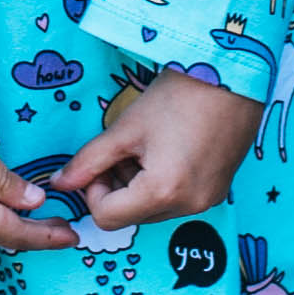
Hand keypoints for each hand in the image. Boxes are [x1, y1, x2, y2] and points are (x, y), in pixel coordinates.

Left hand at [56, 70, 265, 240]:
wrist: (235, 77)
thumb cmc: (179, 95)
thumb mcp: (126, 128)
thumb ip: (89, 160)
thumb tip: (59, 184)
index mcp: (162, 192)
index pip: (107, 217)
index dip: (94, 191)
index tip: (102, 161)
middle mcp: (188, 206)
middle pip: (132, 216)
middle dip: (118, 187)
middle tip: (122, 150)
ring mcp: (207, 201)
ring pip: (153, 210)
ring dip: (139, 186)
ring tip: (148, 146)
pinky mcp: (218, 192)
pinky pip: (177, 201)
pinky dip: (163, 184)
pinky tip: (169, 150)